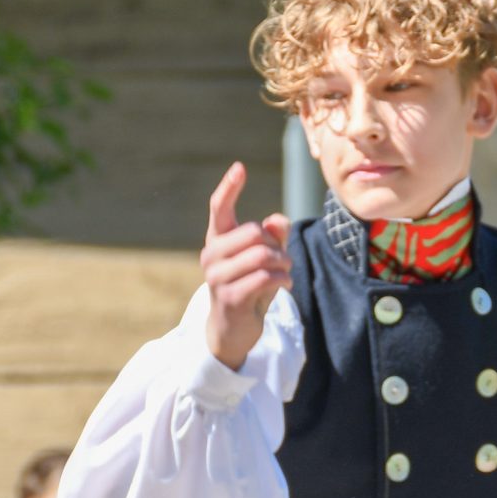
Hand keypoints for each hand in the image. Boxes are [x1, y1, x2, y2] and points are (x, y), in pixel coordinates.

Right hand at [202, 164, 291, 370]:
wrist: (233, 330)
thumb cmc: (249, 287)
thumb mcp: (265, 259)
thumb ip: (274, 237)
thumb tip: (279, 220)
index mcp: (217, 240)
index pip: (219, 207)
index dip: (229, 187)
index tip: (240, 167)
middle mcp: (211, 254)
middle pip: (254, 232)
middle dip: (277, 244)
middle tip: (284, 258)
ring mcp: (217, 277)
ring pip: (261, 255)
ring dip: (283, 263)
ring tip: (286, 272)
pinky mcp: (229, 296)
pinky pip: (265, 277)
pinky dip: (283, 279)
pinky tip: (285, 284)